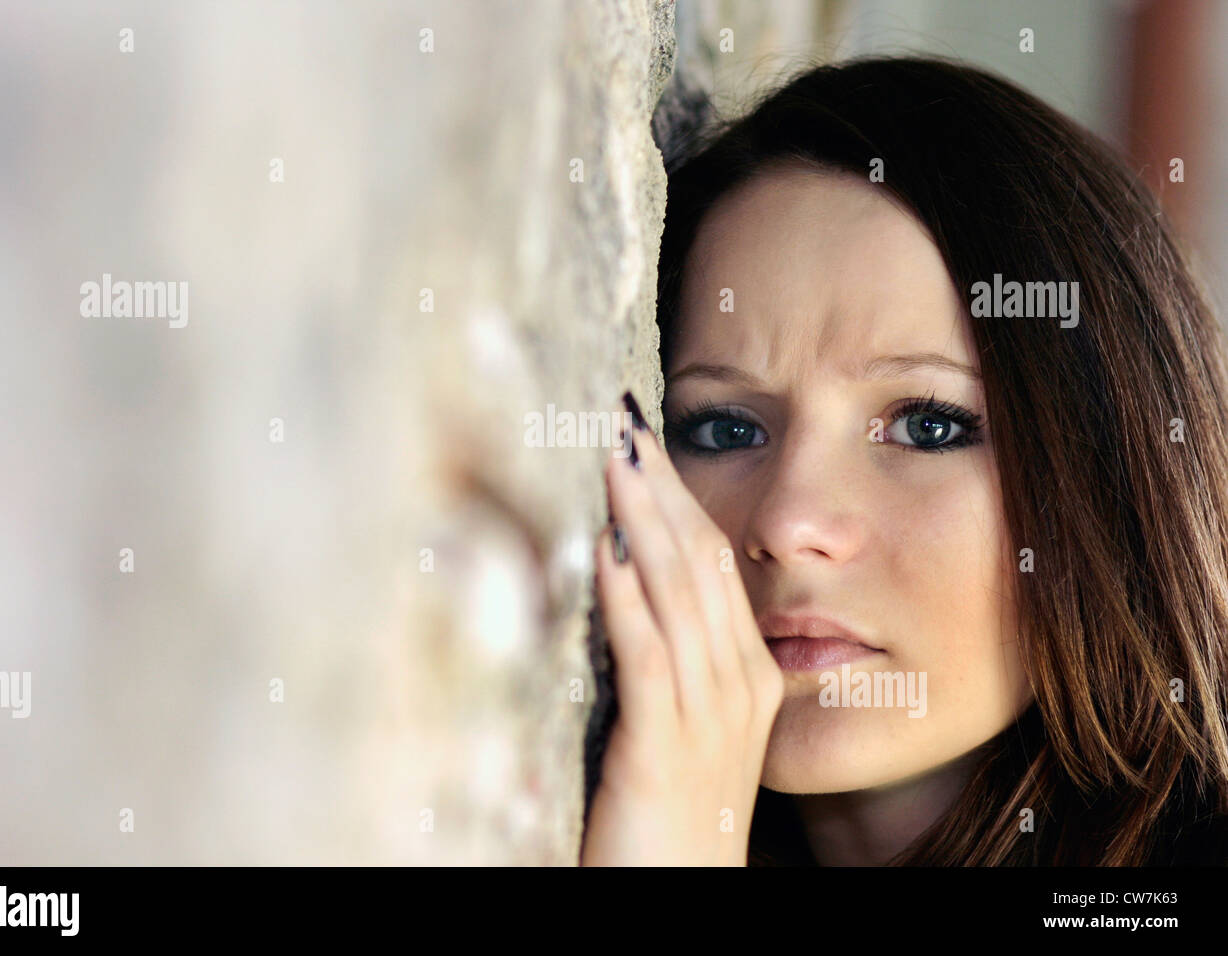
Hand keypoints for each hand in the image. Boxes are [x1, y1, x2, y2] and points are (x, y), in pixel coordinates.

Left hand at [579, 395, 784, 865]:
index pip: (714, 563)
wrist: (679, 894)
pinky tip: (604, 550)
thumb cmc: (673, 812)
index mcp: (747, 673)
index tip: (646, 441)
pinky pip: (649, 657)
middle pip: (701, 562)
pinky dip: (627, 598)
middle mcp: (738, 684)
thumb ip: (670, 658)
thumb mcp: (685, 724)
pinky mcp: (664, 747)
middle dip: (662, 487)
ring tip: (615, 457)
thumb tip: (628, 582)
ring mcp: (708, 715)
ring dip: (642, 520)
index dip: (680, 497)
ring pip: (679, 594)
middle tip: (626, 421)